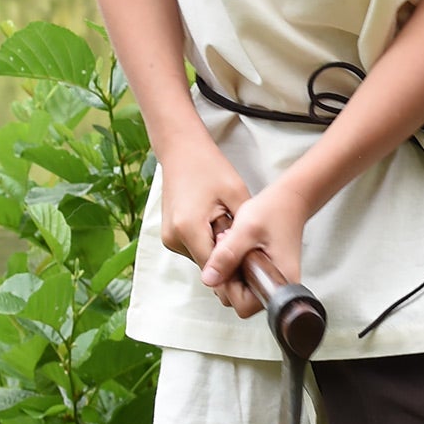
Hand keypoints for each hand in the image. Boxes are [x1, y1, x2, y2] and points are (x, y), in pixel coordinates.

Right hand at [158, 140, 260, 315]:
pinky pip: (195, 249)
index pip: (215, 269)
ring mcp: (169, 238)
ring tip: (232, 231)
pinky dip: (208, 244)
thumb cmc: (209, 168)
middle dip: (229, 262)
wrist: (181, 150)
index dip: (236, 272)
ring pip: (202, 259)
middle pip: (208, 266)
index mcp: (189, 229)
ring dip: (218, 252)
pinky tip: (219, 228)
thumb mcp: (237, 195)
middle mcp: (174, 238)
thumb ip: (241, 232)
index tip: (254, 270)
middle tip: (249, 250)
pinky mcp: (170, 236)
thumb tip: (251, 258)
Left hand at [202, 181, 310, 316]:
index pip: (245, 306)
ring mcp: (275, 282)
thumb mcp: (245, 230)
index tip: (227, 261)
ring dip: (231, 271)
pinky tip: (239, 248)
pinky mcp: (269, 274)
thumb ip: (226, 256)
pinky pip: (247, 281)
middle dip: (228, 278)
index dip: (229, 286)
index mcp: (280, 281)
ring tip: (234, 246)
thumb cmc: (274, 211)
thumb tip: (209, 279)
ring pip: (242, 291)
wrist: (290, 200)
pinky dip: (237, 267)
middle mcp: (280, 287)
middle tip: (228, 250)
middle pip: (242, 301)